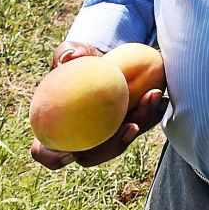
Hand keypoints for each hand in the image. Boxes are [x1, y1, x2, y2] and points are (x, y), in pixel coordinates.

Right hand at [30, 42, 168, 170]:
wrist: (102, 59)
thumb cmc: (79, 58)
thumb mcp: (71, 52)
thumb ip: (65, 53)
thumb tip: (69, 57)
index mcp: (55, 128)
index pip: (47, 153)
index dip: (54, 158)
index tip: (71, 153)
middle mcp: (79, 139)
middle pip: (92, 156)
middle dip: (114, 145)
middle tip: (132, 125)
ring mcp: (103, 137)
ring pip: (120, 142)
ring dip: (140, 124)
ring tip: (153, 99)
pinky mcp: (124, 127)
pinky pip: (139, 126)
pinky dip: (151, 114)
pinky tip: (161, 98)